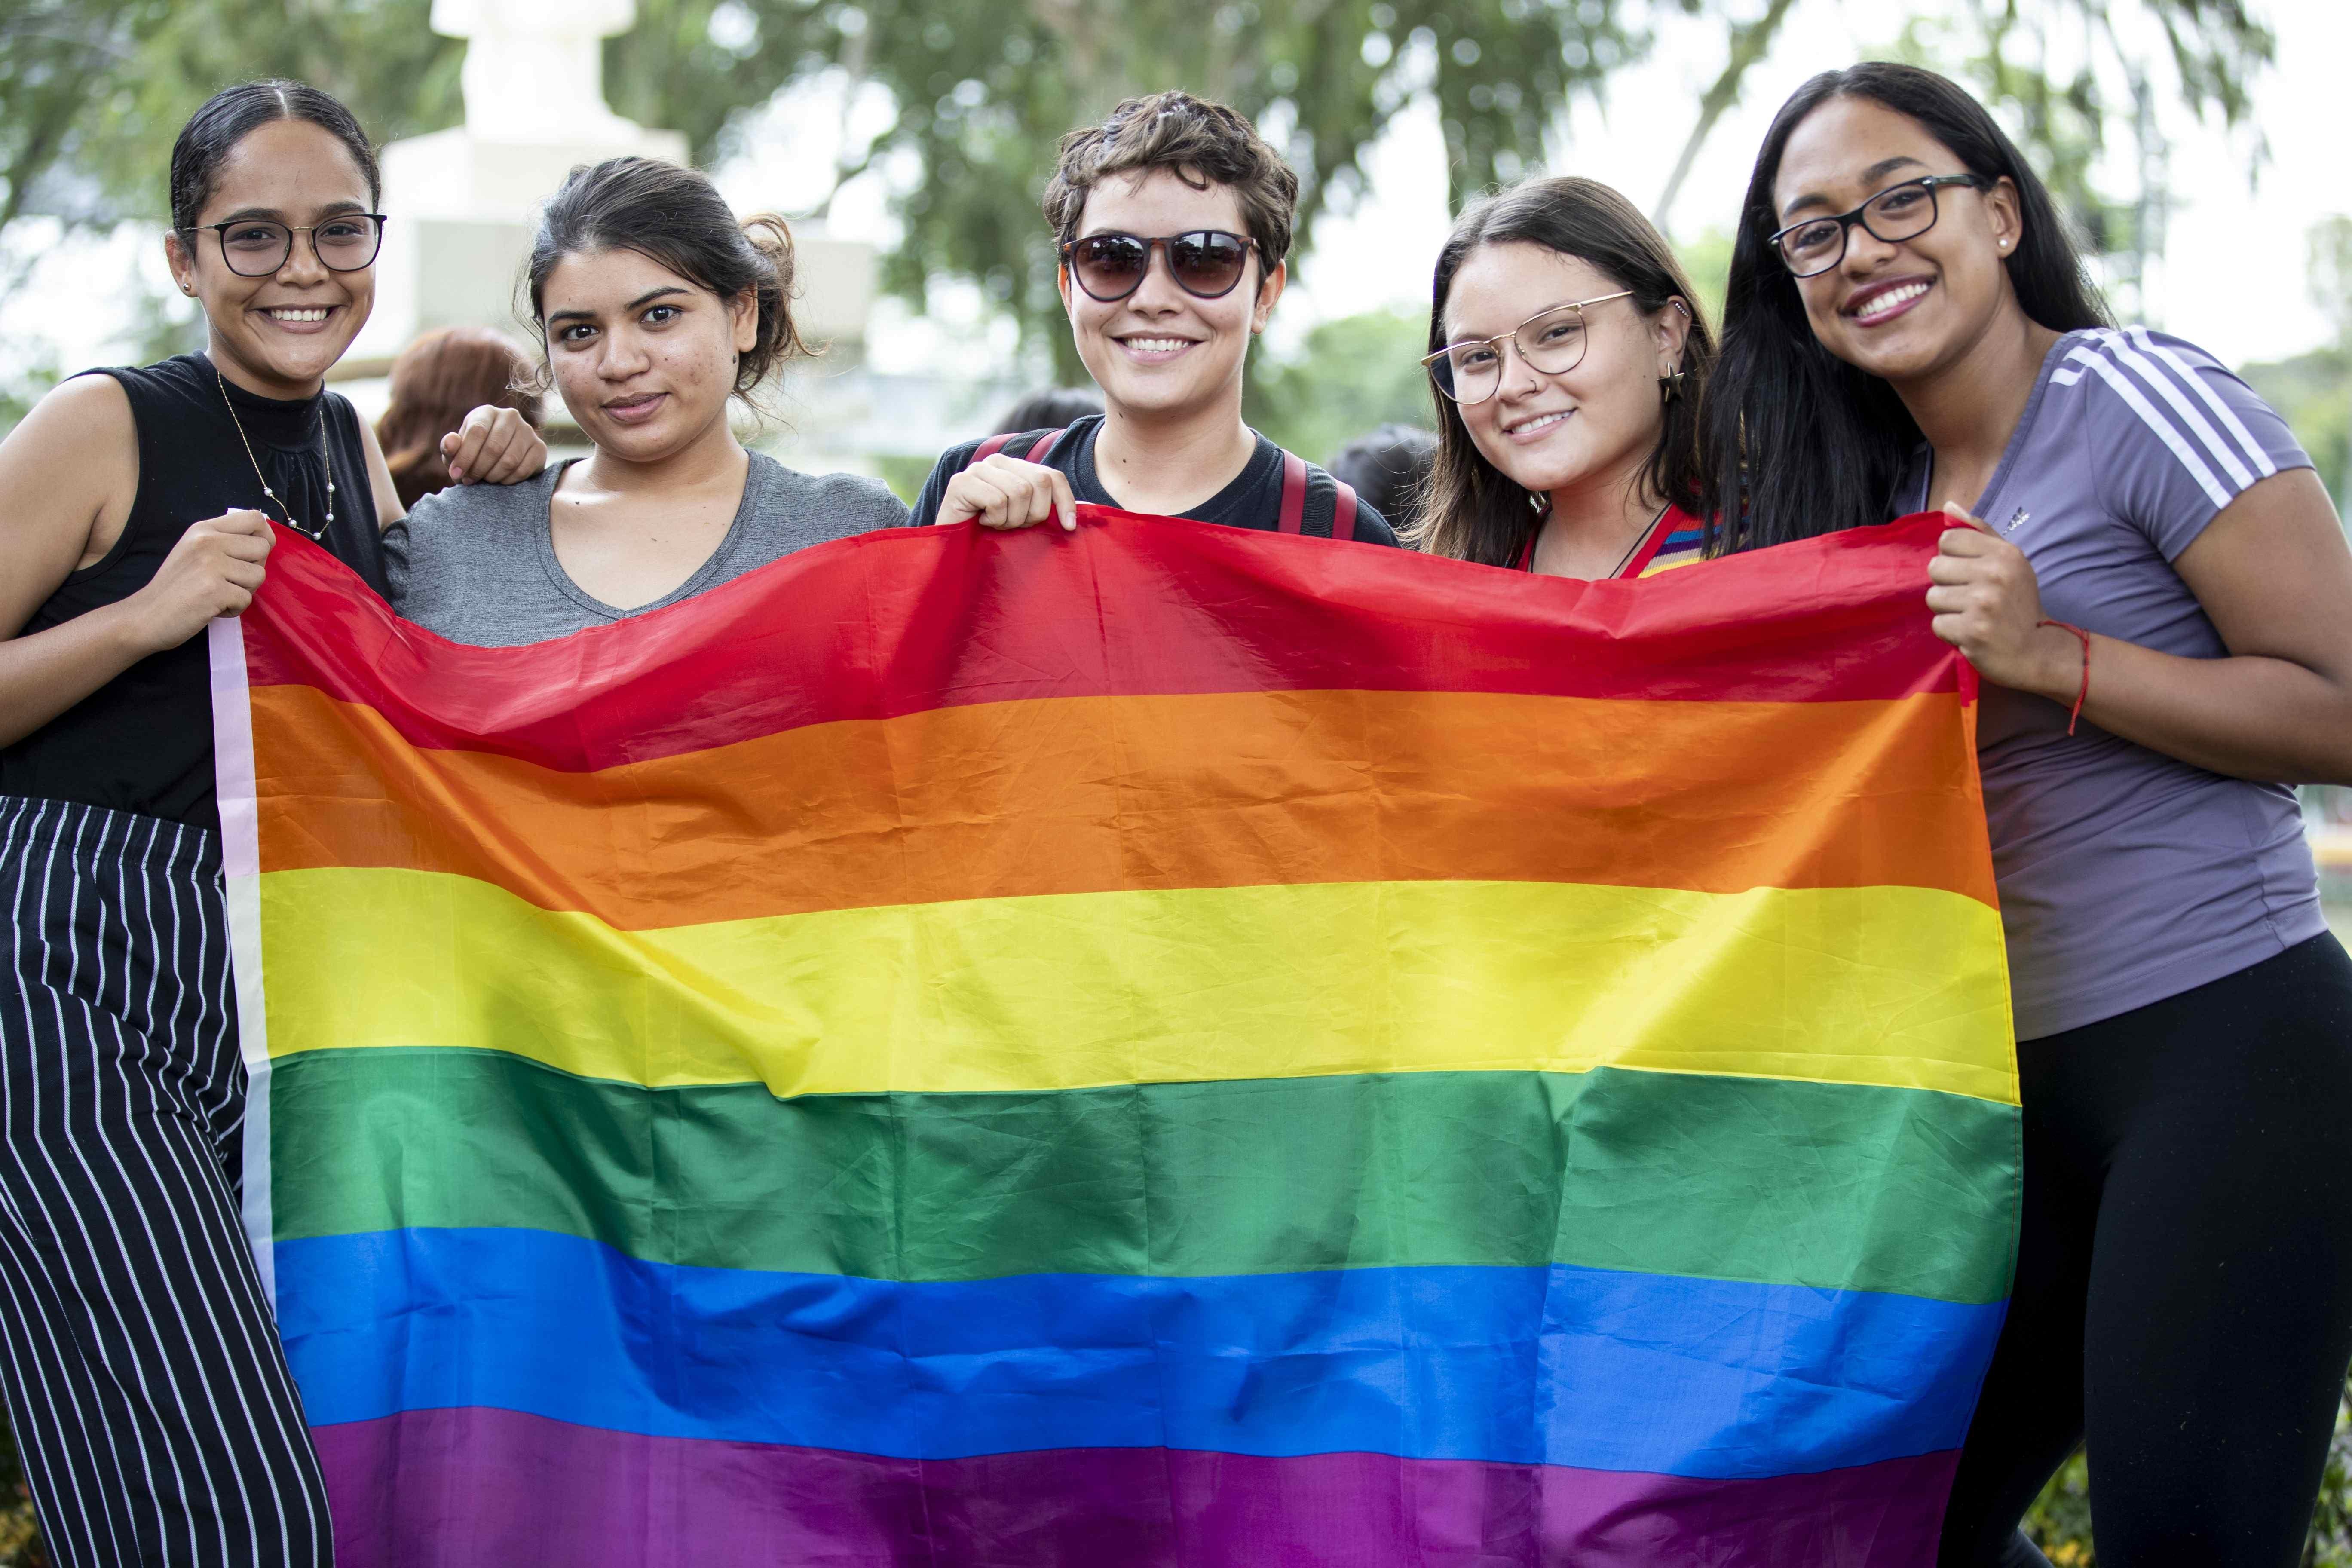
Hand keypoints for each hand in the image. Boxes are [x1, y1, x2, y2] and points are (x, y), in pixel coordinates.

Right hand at [125, 508, 272, 652]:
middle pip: (263, 548)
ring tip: (218, 594)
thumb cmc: (176, 587)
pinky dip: (234, 609)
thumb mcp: (195, 551)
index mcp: (204, 529)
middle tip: (229, 581)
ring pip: (259, 575)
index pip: (255, 518)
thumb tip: (264, 538)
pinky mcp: (214, 589)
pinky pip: (247, 599)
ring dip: (244, 591)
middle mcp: (207, 541)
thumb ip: (225, 541)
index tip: (254, 554)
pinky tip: (212, 608)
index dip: (265, 537)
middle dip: (254, 569)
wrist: (145, 616)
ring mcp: (211, 564)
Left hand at [442, 406, 544, 484]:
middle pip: (494, 447)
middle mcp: (510, 416)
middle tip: (470, 480)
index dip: (465, 455)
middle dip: (478, 469)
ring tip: (485, 480)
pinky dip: (509, 480)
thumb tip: (450, 442)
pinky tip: (501, 480)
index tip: (456, 474)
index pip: (477, 431)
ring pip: (509, 460)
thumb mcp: (457, 450)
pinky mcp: (540, 448)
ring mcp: (528, 431)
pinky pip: (523, 469)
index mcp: (487, 412)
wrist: (499, 458)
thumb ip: (449, 447)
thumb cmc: (473, 453)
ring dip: (493, 476)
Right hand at [938, 456, 1076, 531]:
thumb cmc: (990, 537)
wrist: (951, 550)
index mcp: (1015, 468)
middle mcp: (997, 462)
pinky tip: (980, 523)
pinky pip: (997, 501)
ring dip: (1010, 520)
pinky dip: (994, 521)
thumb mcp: (1024, 520)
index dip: (1065, 501)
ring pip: (1019, 492)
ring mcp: (977, 469)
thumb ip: (1045, 508)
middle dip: (1033, 514)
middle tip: (1012, 527)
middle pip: (1039, 483)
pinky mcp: (960, 482)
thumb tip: (1081, 513)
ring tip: (994, 525)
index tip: (1069, 527)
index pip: (1052, 476)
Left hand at [1924, 502, 2079, 696]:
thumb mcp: (2009, 563)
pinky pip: (1938, 624)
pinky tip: (1971, 633)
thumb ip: (1979, 533)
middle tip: (1970, 599)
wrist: (2038, 651)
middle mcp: (1995, 574)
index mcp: (2004, 554)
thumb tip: (1949, 506)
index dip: (1952, 559)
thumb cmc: (2019, 605)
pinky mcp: (1973, 631)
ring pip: (1933, 597)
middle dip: (1947, 585)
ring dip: (1948, 610)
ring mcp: (1984, 603)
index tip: (1969, 574)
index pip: (1948, 540)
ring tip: (1972, 616)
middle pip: (1935, 568)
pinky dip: (1950, 632)